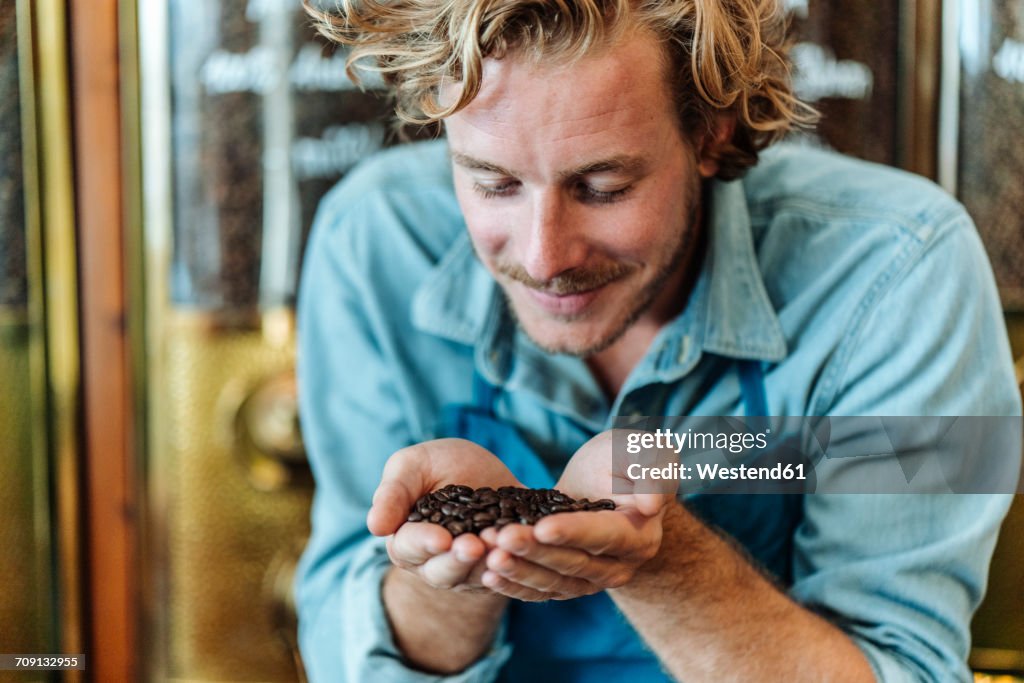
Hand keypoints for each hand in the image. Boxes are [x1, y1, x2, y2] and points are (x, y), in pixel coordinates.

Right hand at [368, 438, 521, 592]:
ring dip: (487, 564)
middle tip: (473, 546)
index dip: (424, 544)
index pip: (409, 548)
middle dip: (458, 560)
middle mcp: (435, 563)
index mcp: (407, 540)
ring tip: (499, 545)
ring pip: (476, 577)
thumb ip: (393, 492)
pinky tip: (522, 548)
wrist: (486, 470)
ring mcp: (469, 571)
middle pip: (442, 572)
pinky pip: (507, 574)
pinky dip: (514, 563)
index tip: (441, 538)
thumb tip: (375, 526)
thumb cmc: (440, 465)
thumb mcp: (413, 465)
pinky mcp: (500, 570)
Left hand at [480, 430, 675, 599]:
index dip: (574, 533)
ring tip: (488, 556)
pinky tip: (487, 576)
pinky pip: (540, 592)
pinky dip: (514, 586)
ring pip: (554, 583)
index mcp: (639, 536)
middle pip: (574, 563)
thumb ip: (650, 470)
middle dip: (535, 551)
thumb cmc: (623, 461)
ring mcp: (591, 582)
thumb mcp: (639, 451)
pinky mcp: (566, 586)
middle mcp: (619, 567)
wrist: (604, 485)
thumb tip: (650, 504)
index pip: (604, 537)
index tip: (543, 526)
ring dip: (520, 571)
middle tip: (501, 537)